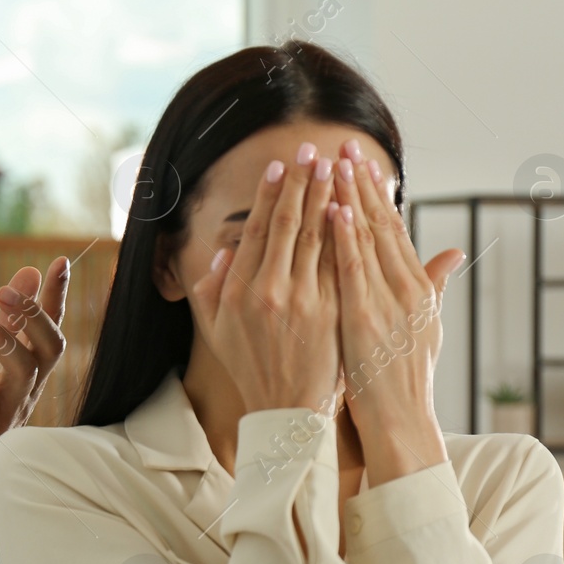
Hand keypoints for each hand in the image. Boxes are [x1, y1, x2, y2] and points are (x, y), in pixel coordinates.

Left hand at [0, 257, 69, 523]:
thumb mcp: (0, 356)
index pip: (52, 326)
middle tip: (3, 290)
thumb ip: (14, 317)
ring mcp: (12, 406)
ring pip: (21, 369)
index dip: (57, 296)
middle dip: (32, 316)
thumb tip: (30, 271)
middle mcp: (32, 384)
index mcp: (36, 366)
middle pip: (50, 347)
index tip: (59, 261)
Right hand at [196, 143, 341, 414]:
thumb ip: (211, 290)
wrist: (286, 412)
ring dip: (328, 197)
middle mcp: (270, 292)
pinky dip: (347, 233)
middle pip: (289, 225)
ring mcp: (304, 302)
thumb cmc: (250, 367)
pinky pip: (340, 262)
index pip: (257, 231)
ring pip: (318, 237)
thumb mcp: (217, 330)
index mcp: (239, 292)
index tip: (281, 167)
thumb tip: (222, 253)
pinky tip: (353, 208)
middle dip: (303, 184)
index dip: (270, 196)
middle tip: (313, 151)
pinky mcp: (332, 312)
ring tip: (337, 167)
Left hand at [328, 138, 465, 481]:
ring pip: (368, 239)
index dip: (380, 195)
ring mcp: (388, 303)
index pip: (396, 231)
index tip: (366, 163)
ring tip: (336, 162)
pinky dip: (346, 239)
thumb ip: (435, 285)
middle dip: (364, 183)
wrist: (402, 423)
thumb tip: (455, 251)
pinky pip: (353, 271)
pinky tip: (335, 210)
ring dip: (351, 198)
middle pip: (383, 225)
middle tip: (347, 145)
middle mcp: (407, 289)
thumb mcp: (427, 327)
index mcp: (418, 289)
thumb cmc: (405, 380)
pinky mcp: (366, 319)